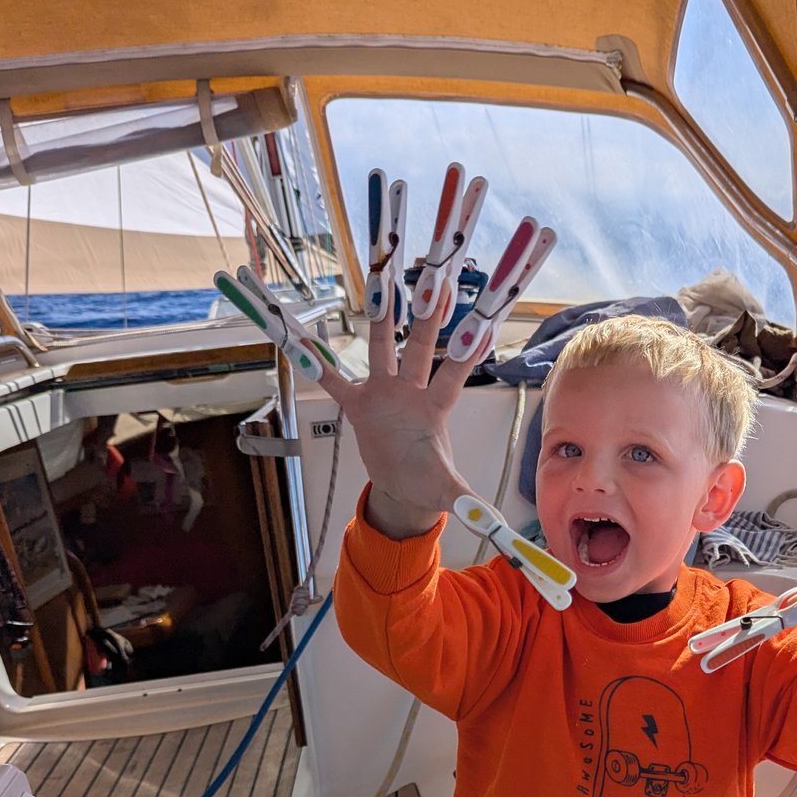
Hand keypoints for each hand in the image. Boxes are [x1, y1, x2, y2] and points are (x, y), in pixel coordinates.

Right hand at [317, 285, 483, 539]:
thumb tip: (493, 523)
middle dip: (427, 313)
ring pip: (383, 347)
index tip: (482, 316)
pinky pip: (336, 380)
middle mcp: (411, 391)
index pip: (455, 371)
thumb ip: (466, 500)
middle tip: (436, 273)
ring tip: (382, 278)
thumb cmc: (428, 482)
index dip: (467, 347)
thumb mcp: (447, 492)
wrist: (404, 487)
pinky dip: (320, 362)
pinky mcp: (359, 405)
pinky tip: (303, 337)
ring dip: (383, 317)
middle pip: (420, 345)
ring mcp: (384, 393)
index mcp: (435, 407)